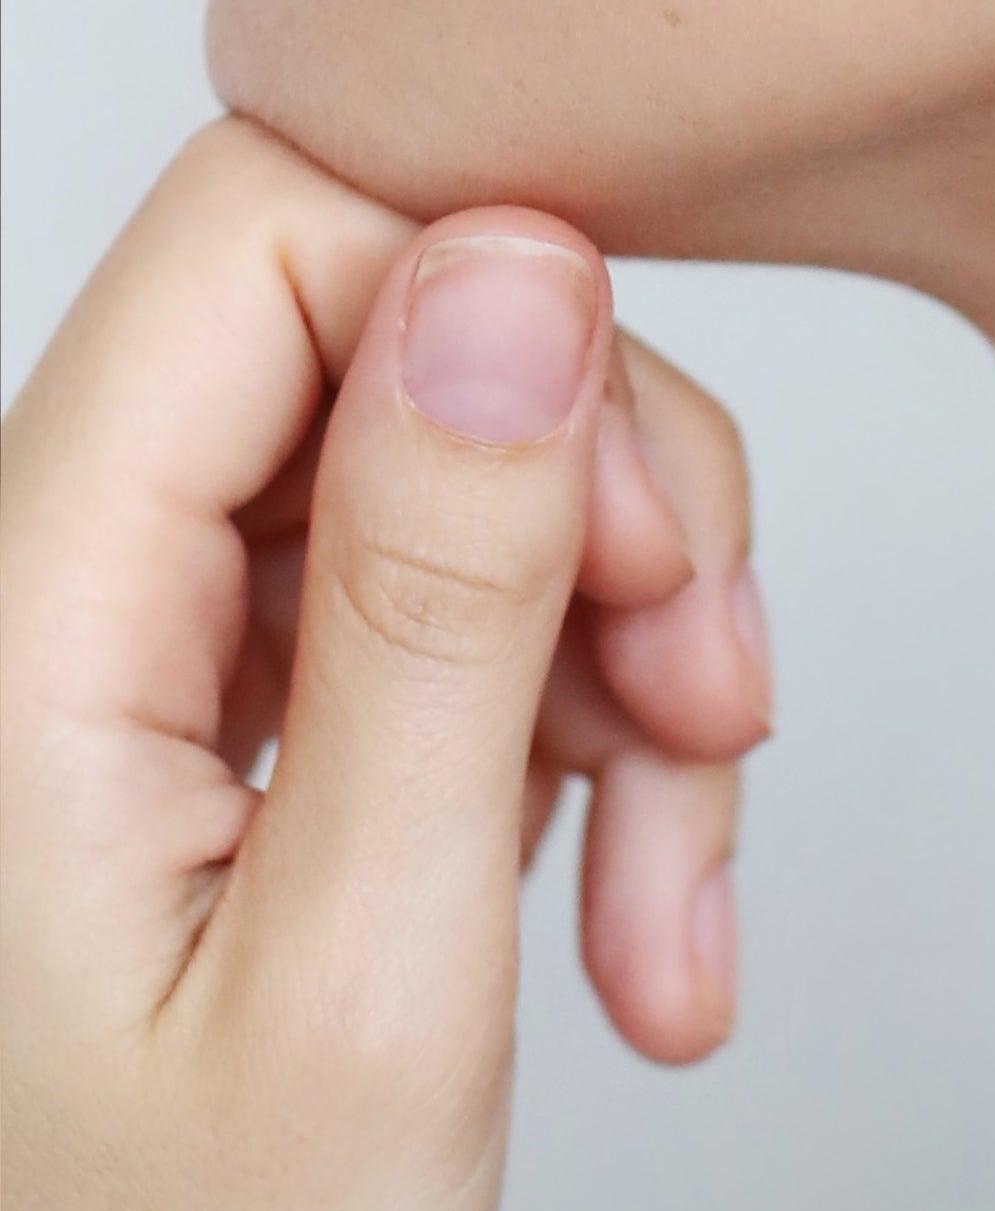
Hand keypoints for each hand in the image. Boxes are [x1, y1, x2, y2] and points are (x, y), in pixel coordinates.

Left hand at [0, 116, 772, 1210]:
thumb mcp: (356, 986)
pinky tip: (629, 914)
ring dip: (628, 657)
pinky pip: (458, 614)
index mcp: (17, 626)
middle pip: (398, 339)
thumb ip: (435, 602)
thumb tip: (519, 265)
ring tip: (674, 894)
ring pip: (464, 478)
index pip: (274, 224)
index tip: (633, 526)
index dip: (501, 312)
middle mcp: (58, 599)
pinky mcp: (238, 727)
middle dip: (606, 508)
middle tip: (710, 709)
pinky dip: (590, 738)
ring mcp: (148, 664)